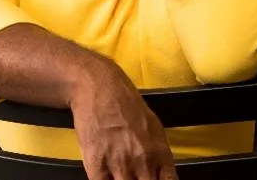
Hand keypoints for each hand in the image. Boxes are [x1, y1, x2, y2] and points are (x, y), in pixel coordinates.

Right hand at [70, 60, 177, 179]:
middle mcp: (143, 162)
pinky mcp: (96, 166)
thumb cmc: (126, 103)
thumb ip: (158, 156)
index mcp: (160, 152)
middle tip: (135, 176)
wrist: (99, 86)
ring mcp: (119, 165)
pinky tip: (107, 175)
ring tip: (121, 173)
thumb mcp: (153, 126)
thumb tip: (160, 176)